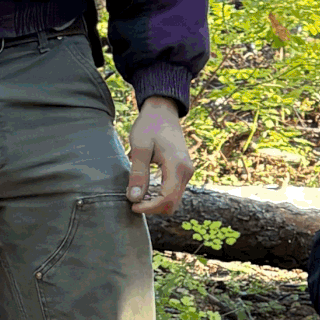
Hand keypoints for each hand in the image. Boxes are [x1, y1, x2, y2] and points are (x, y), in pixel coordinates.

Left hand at [126, 97, 189, 219]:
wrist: (163, 111)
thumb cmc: (149, 126)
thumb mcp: (140, 147)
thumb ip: (137, 174)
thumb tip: (134, 198)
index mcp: (177, 166)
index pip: (167, 199)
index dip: (149, 207)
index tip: (132, 206)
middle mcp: (187, 172)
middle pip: (172, 204)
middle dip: (153, 208)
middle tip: (133, 201)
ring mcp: (187, 172)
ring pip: (174, 200)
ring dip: (156, 203)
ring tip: (138, 194)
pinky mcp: (184, 171)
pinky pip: (174, 191)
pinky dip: (161, 196)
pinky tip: (146, 189)